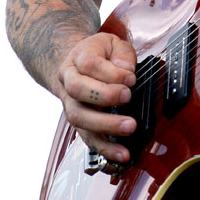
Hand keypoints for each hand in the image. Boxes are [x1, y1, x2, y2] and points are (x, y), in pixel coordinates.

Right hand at [57, 31, 137, 162]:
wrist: (75, 66)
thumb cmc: (99, 55)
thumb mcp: (112, 44)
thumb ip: (122, 54)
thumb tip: (126, 70)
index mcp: (77, 58)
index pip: (89, 63)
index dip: (110, 72)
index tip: (131, 77)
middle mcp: (68, 81)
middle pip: (77, 89)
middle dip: (104, 96)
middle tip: (128, 98)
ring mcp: (70, 104)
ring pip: (79, 117)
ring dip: (105, 125)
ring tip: (129, 128)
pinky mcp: (79, 124)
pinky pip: (87, 138)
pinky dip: (104, 149)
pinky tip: (120, 155)